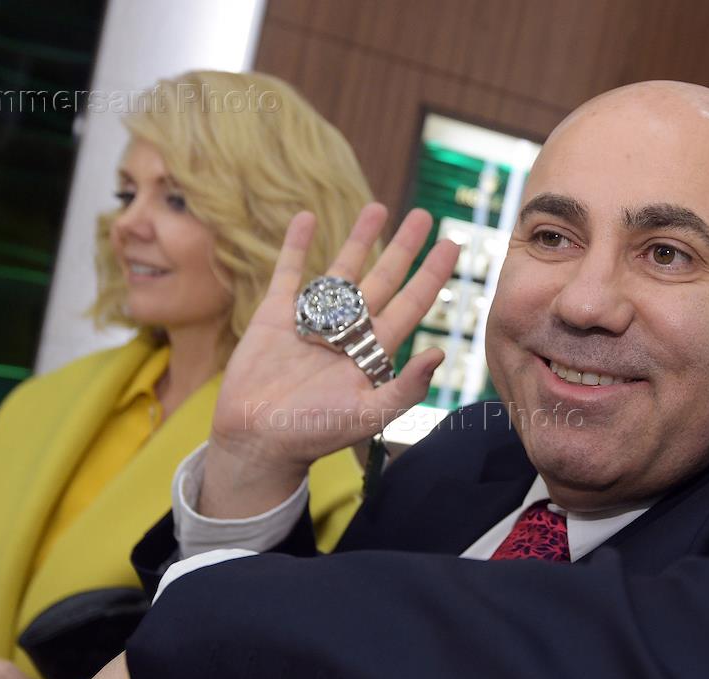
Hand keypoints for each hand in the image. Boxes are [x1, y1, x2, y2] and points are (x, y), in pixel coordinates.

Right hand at [203, 203, 459, 516]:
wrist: (257, 440)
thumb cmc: (313, 434)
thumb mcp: (367, 416)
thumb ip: (404, 388)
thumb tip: (439, 353)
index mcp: (372, 354)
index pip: (411, 306)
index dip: (430, 276)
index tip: (451, 245)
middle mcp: (347, 332)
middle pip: (384, 280)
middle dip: (403, 248)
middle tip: (424, 216)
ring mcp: (312, 322)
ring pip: (342, 271)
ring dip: (359, 239)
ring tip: (378, 208)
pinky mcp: (275, 317)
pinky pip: (289, 274)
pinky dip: (296, 246)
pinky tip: (306, 217)